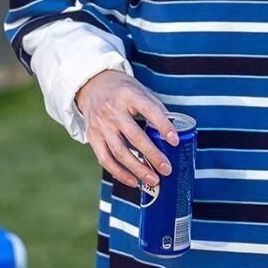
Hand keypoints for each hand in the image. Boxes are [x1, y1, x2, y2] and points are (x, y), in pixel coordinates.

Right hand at [75, 69, 179, 187]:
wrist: (92, 85)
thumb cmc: (123, 90)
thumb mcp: (140, 91)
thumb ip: (156, 108)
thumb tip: (175, 130)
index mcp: (129, 95)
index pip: (149, 110)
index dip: (163, 125)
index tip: (175, 141)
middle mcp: (113, 110)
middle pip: (134, 136)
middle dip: (152, 155)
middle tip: (167, 169)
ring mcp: (101, 125)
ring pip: (119, 151)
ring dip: (138, 169)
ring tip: (154, 180)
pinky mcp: (92, 136)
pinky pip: (105, 159)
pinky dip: (119, 172)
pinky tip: (134, 181)